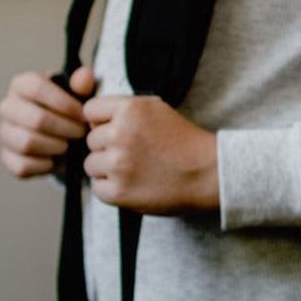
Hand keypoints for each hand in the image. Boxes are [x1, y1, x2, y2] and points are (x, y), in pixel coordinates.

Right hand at [0, 66, 94, 177]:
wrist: (64, 133)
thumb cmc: (71, 108)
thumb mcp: (80, 93)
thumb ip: (83, 84)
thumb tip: (85, 75)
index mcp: (22, 84)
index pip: (37, 88)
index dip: (65, 103)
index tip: (84, 114)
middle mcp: (8, 107)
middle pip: (36, 119)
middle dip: (66, 128)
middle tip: (82, 132)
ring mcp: (5, 133)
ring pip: (27, 143)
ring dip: (57, 146)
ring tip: (71, 144)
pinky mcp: (7, 157)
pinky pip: (23, 165)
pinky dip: (46, 165)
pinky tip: (58, 159)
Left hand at [82, 95, 218, 214]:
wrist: (209, 173)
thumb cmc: (186, 142)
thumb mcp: (159, 111)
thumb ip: (126, 110)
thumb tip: (93, 120)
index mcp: (130, 110)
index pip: (90, 110)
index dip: (102, 121)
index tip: (116, 129)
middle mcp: (120, 134)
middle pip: (91, 140)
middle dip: (108, 147)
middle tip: (135, 153)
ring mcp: (118, 164)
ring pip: (91, 164)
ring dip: (108, 169)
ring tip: (135, 170)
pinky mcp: (118, 191)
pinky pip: (97, 188)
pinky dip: (112, 189)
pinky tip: (134, 184)